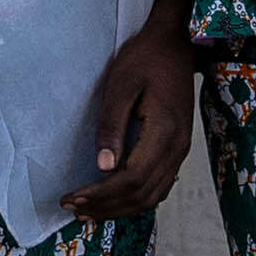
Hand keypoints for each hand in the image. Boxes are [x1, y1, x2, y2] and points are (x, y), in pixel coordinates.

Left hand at [62, 17, 200, 218]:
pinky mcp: (178, 148)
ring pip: (153, 196)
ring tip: (89, 211)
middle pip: (142, 194)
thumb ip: (112, 125)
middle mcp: (178, 147)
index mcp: (165, 131)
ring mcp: (181, 150)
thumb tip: (102, 167)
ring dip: (120, 209)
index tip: (73, 197)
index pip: (131, 177)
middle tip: (74, 208)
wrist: (176, 44)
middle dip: (106, 207)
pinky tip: (115, 200)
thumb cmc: (145, 59)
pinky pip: (159, 186)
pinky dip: (136, 199)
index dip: (101, 193)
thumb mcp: (121, 84)